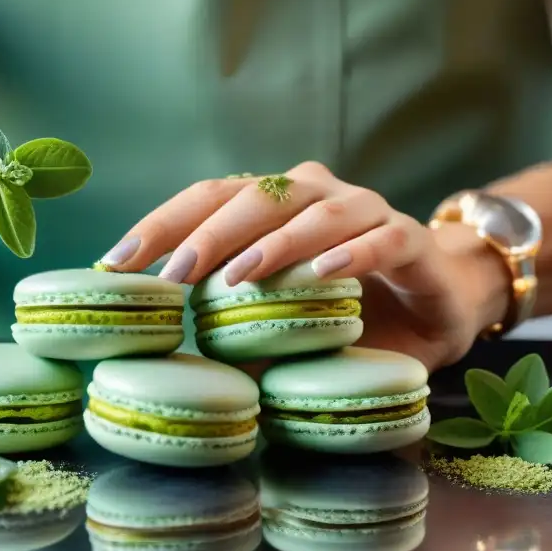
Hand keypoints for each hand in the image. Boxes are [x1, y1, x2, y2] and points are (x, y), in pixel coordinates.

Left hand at [101, 162, 509, 369]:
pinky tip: (327, 274)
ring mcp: (365, 211)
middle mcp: (316, 194)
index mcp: (274, 205)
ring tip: (238, 278)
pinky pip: (383, 238)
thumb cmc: (347, 309)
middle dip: (209, 234)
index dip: (161, 225)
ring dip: (273, 243)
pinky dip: (354, 252)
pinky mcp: (410, 239)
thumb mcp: (283, 319)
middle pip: (255, 196)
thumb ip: (237, 324)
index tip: (117, 263)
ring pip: (315, 212)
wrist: (435, 304)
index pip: (208, 199)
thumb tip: (175, 355)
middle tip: (174, 274)